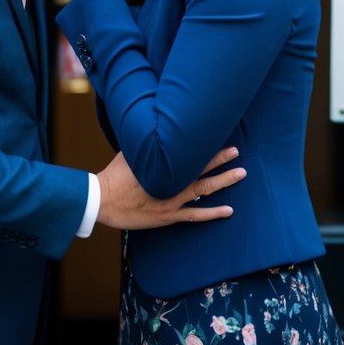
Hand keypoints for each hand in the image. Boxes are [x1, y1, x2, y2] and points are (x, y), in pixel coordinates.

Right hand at [95, 147, 245, 229]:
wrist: (102, 200)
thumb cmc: (114, 175)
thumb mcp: (130, 153)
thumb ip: (145, 144)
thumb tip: (152, 129)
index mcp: (163, 165)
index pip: (190, 152)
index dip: (206, 145)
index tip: (219, 135)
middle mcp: (172, 181)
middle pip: (202, 168)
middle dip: (221, 159)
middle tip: (236, 152)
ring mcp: (172, 201)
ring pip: (204, 190)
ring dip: (224, 181)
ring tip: (241, 174)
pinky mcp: (168, 216)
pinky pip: (195, 215)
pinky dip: (213, 213)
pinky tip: (229, 211)